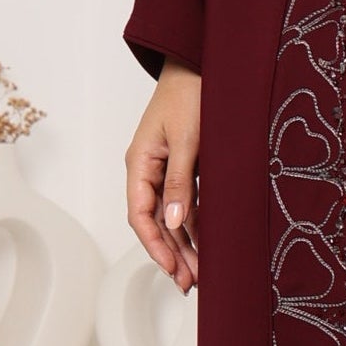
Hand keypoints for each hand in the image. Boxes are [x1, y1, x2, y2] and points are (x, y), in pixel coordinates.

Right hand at [126, 62, 201, 291]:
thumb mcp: (187, 139)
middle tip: (190, 282)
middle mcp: (148, 168)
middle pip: (156, 221)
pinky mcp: (183, 164)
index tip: (172, 269)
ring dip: (185, 243)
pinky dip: (195, 223)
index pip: (139, 215)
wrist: (201, 62)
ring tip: (199, 272)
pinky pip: (186, 201)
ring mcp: (165, 167)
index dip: (154, 246)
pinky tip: (206, 243)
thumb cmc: (190, 93)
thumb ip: (180, 181)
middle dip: (172, 253)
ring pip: (172, 215)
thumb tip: (174, 221)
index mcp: (139, 163)